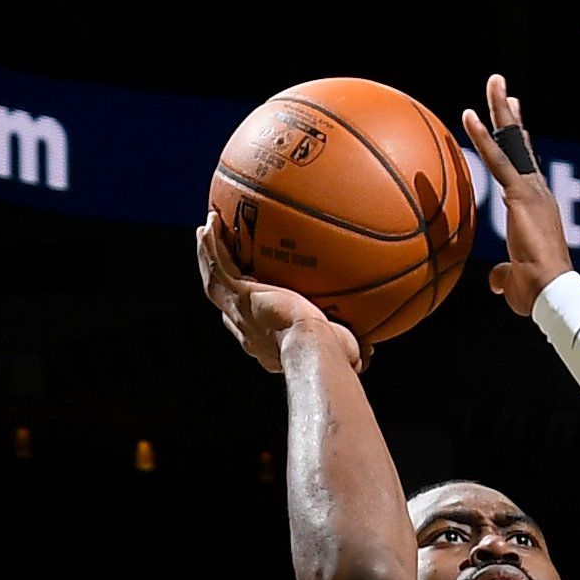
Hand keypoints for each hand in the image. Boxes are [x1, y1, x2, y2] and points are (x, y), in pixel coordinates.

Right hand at [195, 213, 365, 374]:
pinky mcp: (239, 293)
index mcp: (267, 345)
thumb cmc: (335, 357)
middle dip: (220, 280)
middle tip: (219, 259)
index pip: (252, 327)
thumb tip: (373, 349)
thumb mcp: (346, 352)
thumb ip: (356, 348)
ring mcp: (239, 312)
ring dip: (208, 256)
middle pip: (225, 302)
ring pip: (214, 279)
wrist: (315, 348)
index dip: (248, 313)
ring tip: (207, 231)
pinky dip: (212, 244)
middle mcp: (247, 330)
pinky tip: (211, 221)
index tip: (252, 298)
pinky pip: (219, 262)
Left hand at [460, 74, 572, 316]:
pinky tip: (469, 116)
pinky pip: (497, 160)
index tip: (514, 121)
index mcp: (538, 208)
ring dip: (500, 111)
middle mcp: (539, 192)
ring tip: (493, 82)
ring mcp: (532, 190)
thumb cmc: (537, 294)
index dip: (519, 143)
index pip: (526, 168)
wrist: (552, 292)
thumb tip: (496, 282)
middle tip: (502, 88)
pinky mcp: (520, 195)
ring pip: (512, 143)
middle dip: (509, 115)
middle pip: (520, 146)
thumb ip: (504, 275)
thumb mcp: (515, 282)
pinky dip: (482, 137)